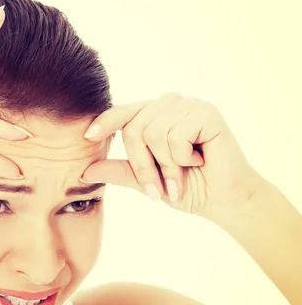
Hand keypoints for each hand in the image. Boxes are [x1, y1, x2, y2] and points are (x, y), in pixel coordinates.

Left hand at [80, 92, 263, 216]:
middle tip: (160, 187)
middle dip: (143, 165)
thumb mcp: (145, 181)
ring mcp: (188, 105)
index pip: (123, 113)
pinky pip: (175, 136)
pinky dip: (183, 158)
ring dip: (166, 165)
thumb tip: (83, 172)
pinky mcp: (206, 112)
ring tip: (182, 173)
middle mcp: (169, 105)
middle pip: (134, 128)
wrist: (222, 200)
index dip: (105, 123)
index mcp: (153, 115)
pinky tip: (199, 159)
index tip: (87, 137)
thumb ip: (118, 171)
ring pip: (153, 133)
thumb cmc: (186, 187)